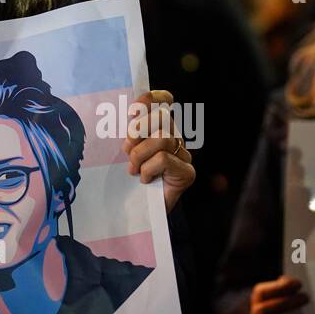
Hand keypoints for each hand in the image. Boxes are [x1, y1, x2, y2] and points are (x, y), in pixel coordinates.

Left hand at [123, 89, 194, 213]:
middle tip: (127, 150)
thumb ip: (131, 135)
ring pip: (162, 139)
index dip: (152, 99)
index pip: (164, 104)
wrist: (143, 214)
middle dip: (139, 131)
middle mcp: (177, 140)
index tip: (132, 109)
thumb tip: (130, 117)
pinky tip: (145, 180)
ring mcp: (185, 156)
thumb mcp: (127, 153)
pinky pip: (164, 159)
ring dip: (140, 155)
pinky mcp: (187, 173)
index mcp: (162, 131)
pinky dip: (149, 169)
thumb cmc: (132, 182)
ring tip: (133, 169)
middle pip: (163, 119)